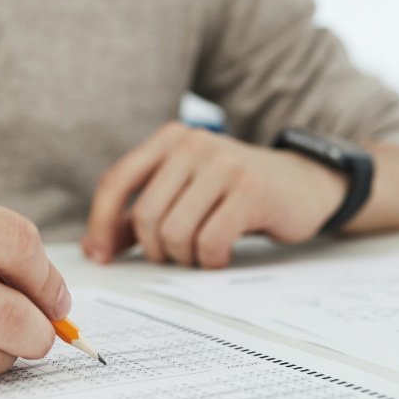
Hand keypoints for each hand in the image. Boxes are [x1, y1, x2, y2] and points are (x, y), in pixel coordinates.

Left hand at [81, 121, 346, 267]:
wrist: (304, 184)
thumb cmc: (235, 193)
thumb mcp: (185, 191)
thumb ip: (141, 214)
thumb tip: (95, 248)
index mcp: (168, 139)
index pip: (116, 182)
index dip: (101, 224)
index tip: (101, 256)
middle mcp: (192, 144)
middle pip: (145, 216)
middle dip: (155, 249)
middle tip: (177, 255)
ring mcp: (223, 164)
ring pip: (174, 232)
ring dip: (185, 257)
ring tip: (203, 251)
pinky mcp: (250, 190)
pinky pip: (209, 241)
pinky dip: (211, 259)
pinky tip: (223, 253)